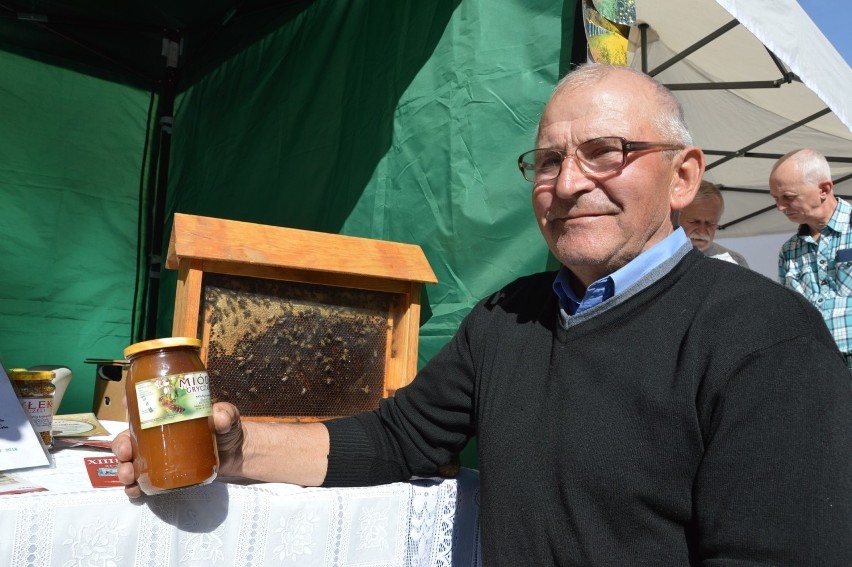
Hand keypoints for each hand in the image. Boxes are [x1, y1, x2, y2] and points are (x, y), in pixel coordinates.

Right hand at [112, 401, 244, 497]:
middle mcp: (157, 436)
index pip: (143, 410)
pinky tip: (133, 490)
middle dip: (121, 446)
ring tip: (128, 475)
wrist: (237, 454)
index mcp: (166, 417)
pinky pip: (143, 482)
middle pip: (130, 439)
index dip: (129, 407)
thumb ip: (225, 414)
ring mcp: (158, 457)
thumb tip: (219, 418)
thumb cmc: (226, 429)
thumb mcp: (227, 416)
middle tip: (126, 453)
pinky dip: (134, 487)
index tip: (123, 407)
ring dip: (123, 468)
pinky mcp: (165, 475)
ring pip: (131, 462)